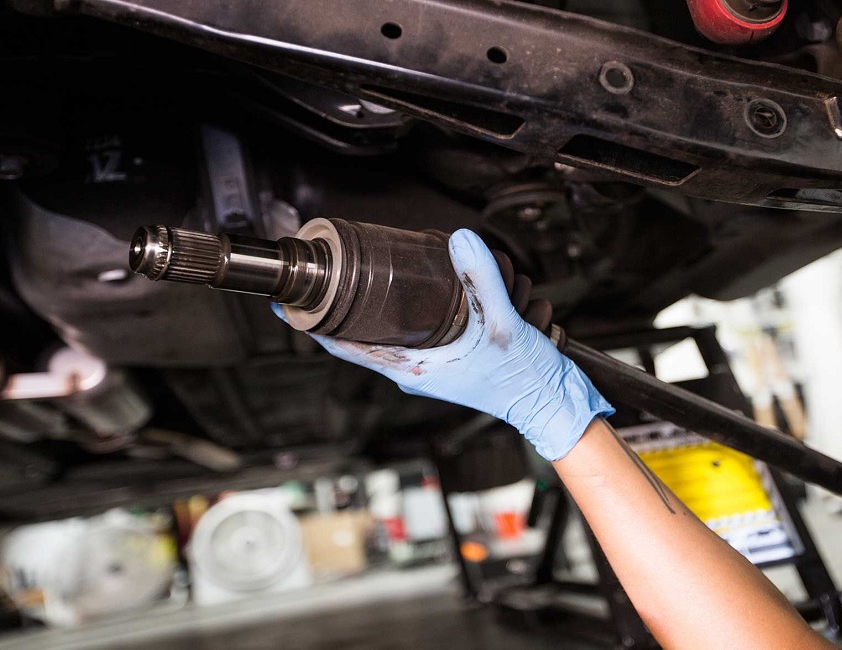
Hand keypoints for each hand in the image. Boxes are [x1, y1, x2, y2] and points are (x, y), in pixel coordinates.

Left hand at [273, 229, 612, 460]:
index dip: (313, 323)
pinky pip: (413, 331)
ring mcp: (429, 365)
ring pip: (387, 331)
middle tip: (329, 272)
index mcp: (412, 368)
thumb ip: (482, 282)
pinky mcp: (447, 359)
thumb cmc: (524, 380)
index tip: (290, 302)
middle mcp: (414, 370)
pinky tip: (419, 290)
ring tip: (361, 276)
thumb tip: (460, 241)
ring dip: (376, 306)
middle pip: (361, 333)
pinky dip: (408, 310)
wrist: (552, 403)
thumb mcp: (504, 326)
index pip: (345, 345)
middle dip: (344, 304)